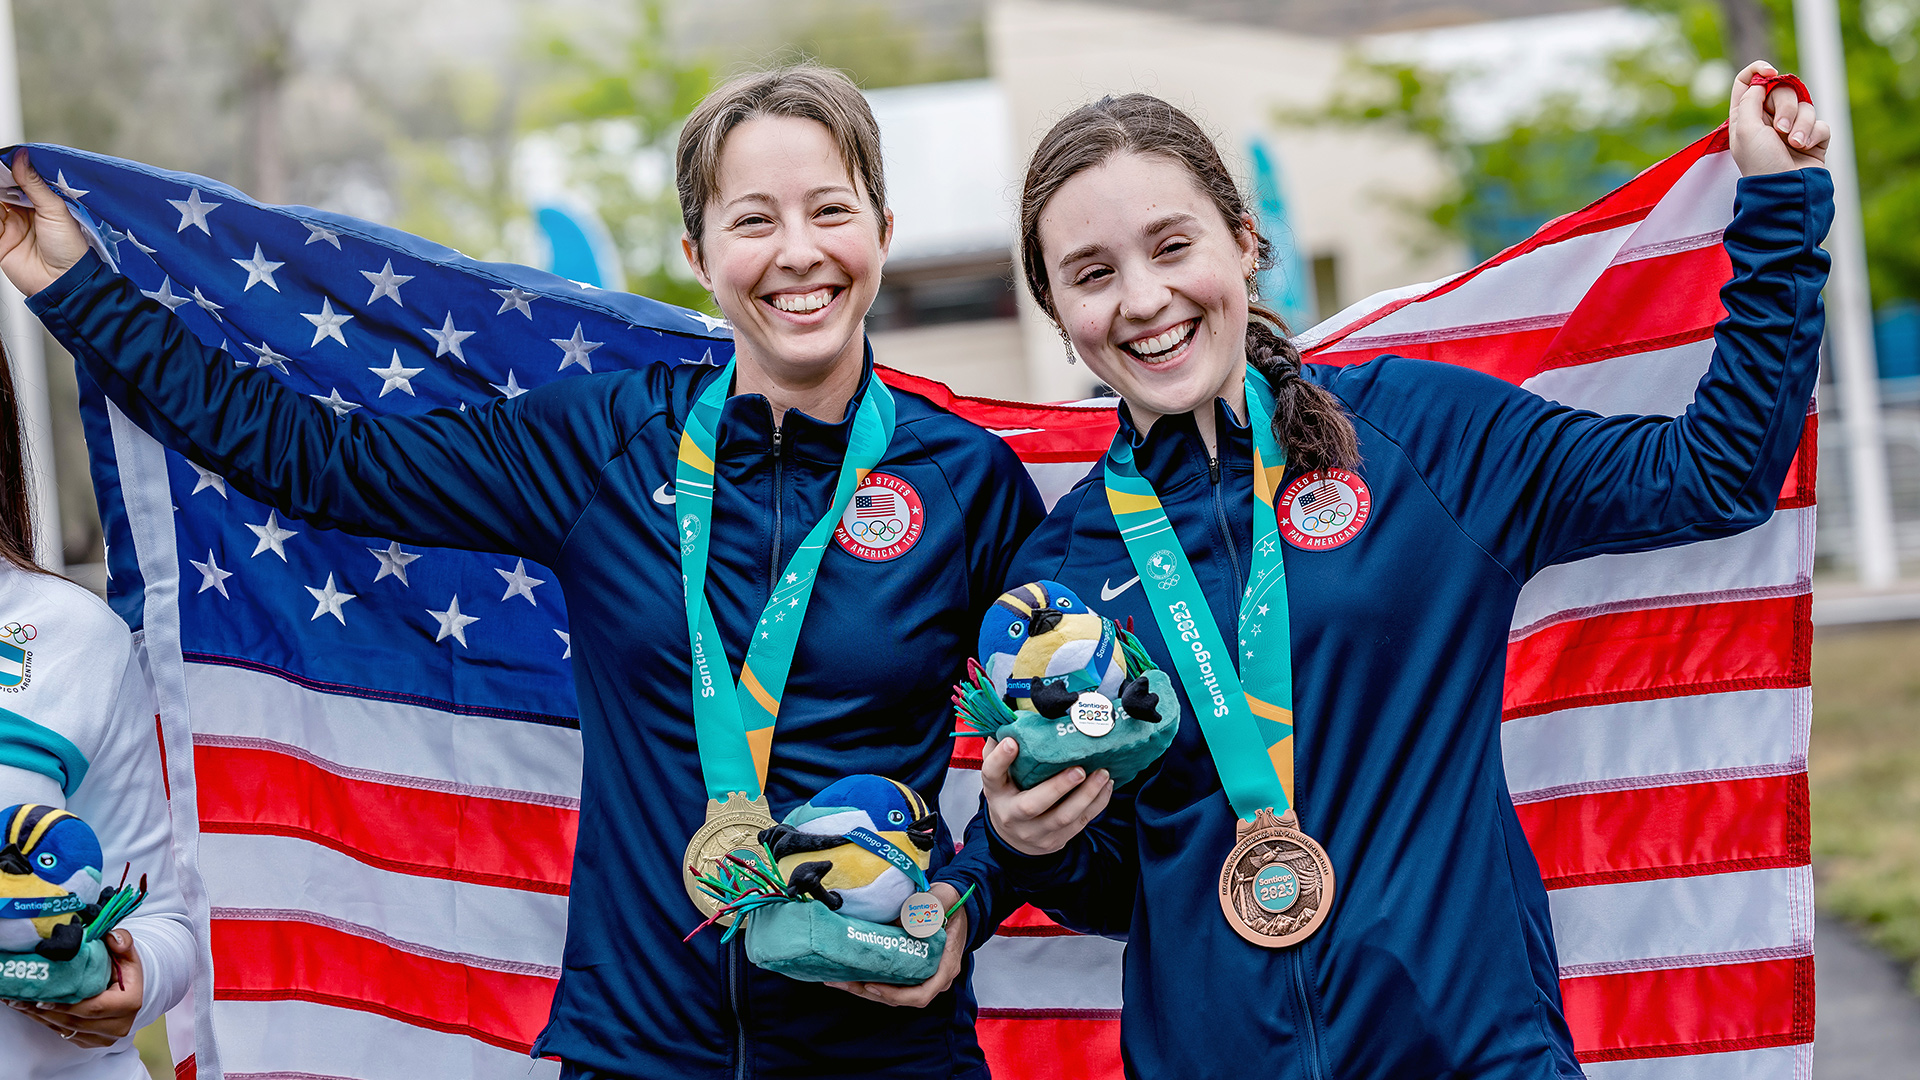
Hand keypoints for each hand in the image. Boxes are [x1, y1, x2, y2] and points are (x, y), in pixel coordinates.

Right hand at [0, 148, 90, 296]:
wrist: (65, 282)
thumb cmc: (71, 248)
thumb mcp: (55, 210)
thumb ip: (34, 183)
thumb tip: (21, 156)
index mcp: (40, 204)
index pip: (18, 180)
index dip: (8, 169)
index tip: (2, 158)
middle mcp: (23, 213)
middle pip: (1, 191)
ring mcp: (10, 227)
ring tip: (1, 197)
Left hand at [3, 929, 144, 1047]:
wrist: (129, 993)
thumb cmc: (124, 973)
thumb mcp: (127, 956)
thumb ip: (123, 943)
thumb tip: (112, 938)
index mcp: (129, 1004)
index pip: (93, 1008)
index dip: (66, 1005)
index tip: (42, 999)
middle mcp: (119, 1026)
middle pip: (76, 1021)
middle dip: (47, 1011)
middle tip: (23, 1000)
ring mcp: (104, 1038)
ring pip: (67, 1029)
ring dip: (42, 1018)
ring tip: (21, 1004)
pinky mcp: (91, 1042)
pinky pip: (65, 1034)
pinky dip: (47, 1023)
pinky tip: (32, 1012)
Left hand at [826, 881, 967, 1006]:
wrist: (954, 899)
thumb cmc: (951, 901)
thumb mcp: (941, 899)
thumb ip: (925, 908)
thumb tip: (899, 924)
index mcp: (945, 965)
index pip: (921, 994)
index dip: (896, 995)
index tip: (873, 985)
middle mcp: (934, 975)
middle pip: (900, 997)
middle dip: (869, 992)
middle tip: (843, 982)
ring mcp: (921, 973)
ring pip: (892, 991)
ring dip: (864, 988)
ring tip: (838, 979)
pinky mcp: (910, 967)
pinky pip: (890, 979)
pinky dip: (870, 976)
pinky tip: (849, 970)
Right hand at [979, 736, 1112, 856]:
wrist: (1014, 837)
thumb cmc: (1010, 794)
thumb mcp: (1000, 774)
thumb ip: (1000, 749)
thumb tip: (1011, 721)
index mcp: (996, 791)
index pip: (992, 774)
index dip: (1001, 759)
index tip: (1013, 742)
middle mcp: (1012, 815)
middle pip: (1032, 805)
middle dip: (1058, 787)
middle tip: (1079, 769)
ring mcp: (1035, 831)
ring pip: (1063, 817)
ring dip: (1086, 795)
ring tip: (1102, 773)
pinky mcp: (1056, 840)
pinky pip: (1080, 823)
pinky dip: (1097, 803)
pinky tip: (1106, 785)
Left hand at [1729, 61, 1830, 176]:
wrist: (1786, 191)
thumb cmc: (1761, 163)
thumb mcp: (1746, 131)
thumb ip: (1750, 101)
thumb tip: (1760, 82)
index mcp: (1746, 117)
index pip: (1747, 82)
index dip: (1758, 71)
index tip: (1770, 71)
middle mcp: (1768, 120)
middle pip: (1783, 90)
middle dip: (1785, 106)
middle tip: (1779, 130)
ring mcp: (1791, 129)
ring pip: (1805, 105)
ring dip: (1800, 124)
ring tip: (1793, 144)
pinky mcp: (1813, 138)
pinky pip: (1820, 122)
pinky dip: (1814, 133)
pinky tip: (1805, 148)